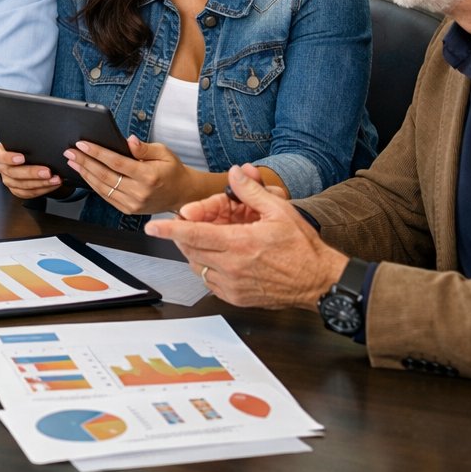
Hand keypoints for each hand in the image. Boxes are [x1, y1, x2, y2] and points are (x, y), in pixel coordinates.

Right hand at [0, 142, 60, 198]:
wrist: (27, 154)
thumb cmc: (24, 145)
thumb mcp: (23, 139)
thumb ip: (27, 140)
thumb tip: (41, 138)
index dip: (9, 158)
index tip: (22, 158)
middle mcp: (2, 168)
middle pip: (13, 173)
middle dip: (32, 173)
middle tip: (47, 171)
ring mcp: (8, 180)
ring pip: (22, 185)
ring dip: (40, 183)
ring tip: (54, 179)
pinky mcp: (16, 190)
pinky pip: (28, 193)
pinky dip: (42, 190)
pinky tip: (52, 185)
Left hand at [64, 135, 191, 214]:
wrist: (181, 194)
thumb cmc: (172, 171)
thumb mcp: (163, 152)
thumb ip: (144, 148)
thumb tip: (129, 141)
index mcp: (149, 176)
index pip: (116, 163)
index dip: (97, 153)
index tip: (83, 144)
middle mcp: (139, 192)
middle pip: (105, 176)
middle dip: (85, 162)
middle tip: (70, 152)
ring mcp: (133, 203)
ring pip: (102, 188)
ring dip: (85, 174)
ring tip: (73, 162)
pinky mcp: (128, 209)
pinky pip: (106, 197)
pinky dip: (93, 185)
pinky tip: (85, 174)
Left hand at [144, 165, 347, 309]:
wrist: (319, 282)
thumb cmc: (302, 247)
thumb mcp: (280, 211)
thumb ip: (251, 191)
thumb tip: (235, 172)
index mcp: (240, 244)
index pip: (194, 236)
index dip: (170, 230)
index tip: (151, 227)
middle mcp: (232, 267)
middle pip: (191, 251)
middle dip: (182, 237)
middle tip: (185, 224)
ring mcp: (233, 286)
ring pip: (198, 267)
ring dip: (194, 252)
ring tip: (205, 239)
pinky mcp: (236, 298)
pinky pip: (210, 282)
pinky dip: (207, 268)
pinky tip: (219, 257)